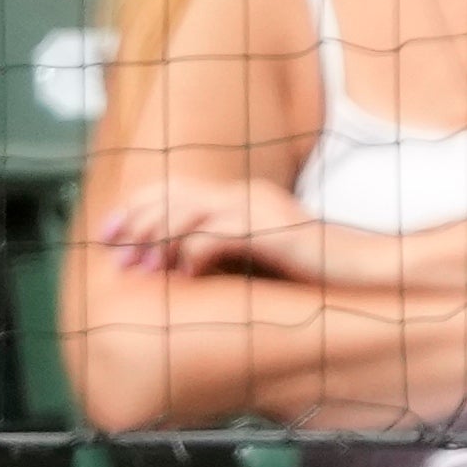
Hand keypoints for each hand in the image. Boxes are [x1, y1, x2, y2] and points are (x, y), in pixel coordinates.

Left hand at [89, 176, 324, 278]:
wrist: (362, 268)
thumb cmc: (306, 270)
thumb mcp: (251, 257)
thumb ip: (217, 252)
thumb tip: (175, 266)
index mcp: (238, 197)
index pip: (175, 190)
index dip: (134, 208)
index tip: (105, 235)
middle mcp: (245, 196)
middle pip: (175, 197)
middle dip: (136, 224)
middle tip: (112, 253)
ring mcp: (260, 210)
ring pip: (192, 212)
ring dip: (158, 240)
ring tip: (139, 269)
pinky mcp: (274, 231)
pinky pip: (223, 234)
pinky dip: (196, 252)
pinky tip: (186, 275)